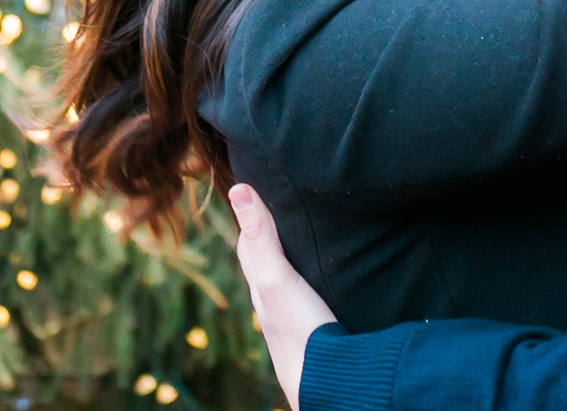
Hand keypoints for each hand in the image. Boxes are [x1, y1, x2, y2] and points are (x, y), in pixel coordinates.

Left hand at [230, 184, 336, 410]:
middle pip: (265, 260)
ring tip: (308, 235)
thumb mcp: (276, 275)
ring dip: (293, 257)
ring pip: (287, 279)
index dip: (252, 215)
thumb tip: (237, 187)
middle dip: (270, 234)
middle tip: (282, 206)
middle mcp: (273, 300)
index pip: (248, 243)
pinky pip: (308, 294)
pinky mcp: (316, 326)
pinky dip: (312, 278)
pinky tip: (330, 276)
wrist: (325, 380)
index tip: (259, 190)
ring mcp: (294, 316)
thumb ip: (260, 235)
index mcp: (261, 284)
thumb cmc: (297, 327)